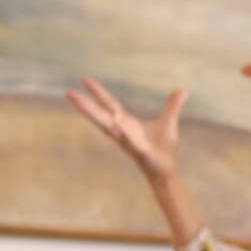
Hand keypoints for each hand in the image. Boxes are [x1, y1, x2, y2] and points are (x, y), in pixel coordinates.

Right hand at [67, 77, 185, 182]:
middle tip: (69, 93)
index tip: (84, 79)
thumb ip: (172, 106)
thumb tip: (182, 91)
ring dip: (96, 116)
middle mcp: (122, 132)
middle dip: (85, 105)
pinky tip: (117, 121)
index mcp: (127, 123)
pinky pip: (131, 141)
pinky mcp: (140, 152)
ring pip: (109, 128)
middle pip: (101, 116)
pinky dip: (125, 132)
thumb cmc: (163, 149)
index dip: (98, 92)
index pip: (109, 105)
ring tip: (81, 104)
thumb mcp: (168, 122)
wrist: (166, 171)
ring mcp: (129, 142)